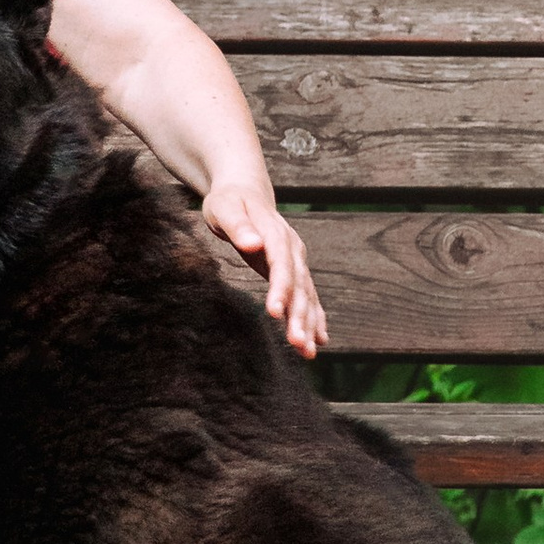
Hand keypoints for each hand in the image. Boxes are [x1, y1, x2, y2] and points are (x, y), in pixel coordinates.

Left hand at [200, 179, 328, 358]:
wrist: (245, 191)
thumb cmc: (229, 201)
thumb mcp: (224, 207)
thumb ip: (238, 225)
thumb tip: (252, 244)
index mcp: (275, 233)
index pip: (281, 263)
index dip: (281, 287)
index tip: (276, 312)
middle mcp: (292, 249)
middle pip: (299, 285)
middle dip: (300, 316)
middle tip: (298, 344)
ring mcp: (296, 260)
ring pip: (307, 295)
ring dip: (310, 324)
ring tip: (308, 352)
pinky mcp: (294, 271)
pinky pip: (308, 297)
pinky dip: (315, 319)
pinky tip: (319, 340)